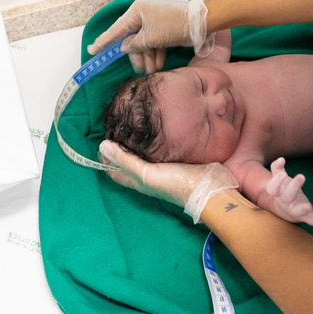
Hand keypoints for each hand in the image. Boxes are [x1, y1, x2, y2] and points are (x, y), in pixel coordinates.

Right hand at [87, 0, 211, 73]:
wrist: (201, 22)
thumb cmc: (173, 26)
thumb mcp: (151, 38)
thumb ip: (134, 44)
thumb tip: (124, 47)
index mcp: (137, 10)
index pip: (117, 29)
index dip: (104, 41)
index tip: (92, 50)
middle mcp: (143, 13)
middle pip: (133, 38)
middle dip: (137, 55)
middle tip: (141, 70)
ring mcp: (154, 19)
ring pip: (145, 41)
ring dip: (148, 56)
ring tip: (153, 70)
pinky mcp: (164, 26)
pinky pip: (154, 40)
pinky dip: (156, 51)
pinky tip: (158, 63)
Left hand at [99, 140, 238, 222]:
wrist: (211, 189)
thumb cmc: (177, 184)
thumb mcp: (147, 174)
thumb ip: (126, 161)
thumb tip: (102, 147)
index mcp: (138, 180)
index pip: (114, 170)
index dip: (105, 157)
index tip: (101, 138)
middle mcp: (148, 175)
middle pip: (127, 161)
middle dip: (118, 147)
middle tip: (116, 126)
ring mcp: (162, 168)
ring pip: (142, 155)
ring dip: (135, 143)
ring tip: (131, 124)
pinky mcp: (175, 160)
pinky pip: (158, 150)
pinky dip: (152, 141)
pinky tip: (155, 131)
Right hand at [264, 158, 312, 227]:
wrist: (286, 211)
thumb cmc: (283, 191)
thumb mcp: (279, 180)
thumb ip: (278, 168)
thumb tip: (281, 159)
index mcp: (278, 194)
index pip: (273, 189)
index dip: (276, 182)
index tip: (282, 174)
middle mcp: (286, 204)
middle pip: (287, 197)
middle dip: (294, 187)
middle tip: (301, 176)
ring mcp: (296, 212)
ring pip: (298, 212)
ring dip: (303, 209)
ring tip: (308, 206)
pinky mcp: (307, 217)